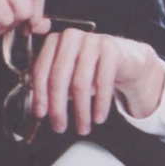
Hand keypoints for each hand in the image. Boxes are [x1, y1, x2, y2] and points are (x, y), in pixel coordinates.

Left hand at [30, 30, 164, 134]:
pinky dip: (100, 104)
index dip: (39, 95)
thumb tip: (39, 109)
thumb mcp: (67, 73)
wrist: (125, 59)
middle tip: (60, 127)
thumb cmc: (89, 68)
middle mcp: (70, 37)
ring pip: (80, 83)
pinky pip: (103, 82)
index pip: (40, 71)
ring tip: (83, 128)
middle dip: (58, 107)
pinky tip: (98, 118)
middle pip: (58, 78)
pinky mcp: (112, 49)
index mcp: (53, 41)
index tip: (40, 114)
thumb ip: (50, 85)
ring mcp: (92, 41)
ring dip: (81, 111)